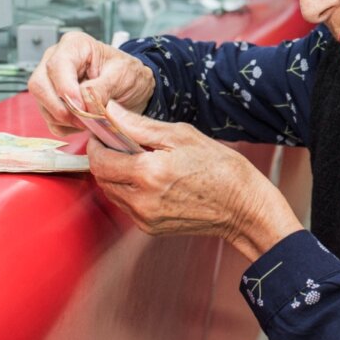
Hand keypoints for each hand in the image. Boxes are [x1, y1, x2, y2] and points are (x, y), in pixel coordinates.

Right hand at [27, 32, 155, 136]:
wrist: (133, 88)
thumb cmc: (128, 74)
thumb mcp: (122, 75)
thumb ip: (102, 87)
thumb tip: (83, 102)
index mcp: (74, 45)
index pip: (56, 66)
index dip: (65, 89)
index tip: (82, 108)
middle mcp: (55, 60)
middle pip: (39, 85)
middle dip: (60, 107)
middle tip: (84, 120)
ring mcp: (51, 82)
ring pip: (42, 105)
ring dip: (65, 120)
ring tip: (90, 121)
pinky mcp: (52, 102)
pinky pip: (50, 120)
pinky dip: (66, 127)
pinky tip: (84, 123)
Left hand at [84, 102, 301, 261]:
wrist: (243, 206)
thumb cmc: (220, 167)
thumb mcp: (182, 136)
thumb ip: (140, 125)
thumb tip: (111, 111)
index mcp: (148, 172)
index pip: (100, 160)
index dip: (96, 144)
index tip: (103, 134)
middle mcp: (142, 199)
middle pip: (101, 178)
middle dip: (104, 159)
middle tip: (119, 144)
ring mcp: (145, 217)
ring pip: (111, 193)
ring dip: (115, 175)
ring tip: (136, 160)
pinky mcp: (150, 228)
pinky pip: (126, 206)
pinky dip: (128, 190)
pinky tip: (148, 178)